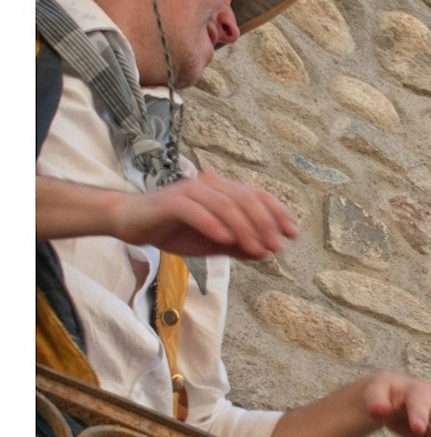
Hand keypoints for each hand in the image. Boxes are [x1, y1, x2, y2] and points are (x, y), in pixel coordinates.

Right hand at [112, 172, 298, 259]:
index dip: (278, 212)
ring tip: (255, 249)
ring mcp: (189, 190)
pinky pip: (195, 210)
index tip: (293, 234)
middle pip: (245, 200)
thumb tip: (266, 252)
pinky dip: (213, 224)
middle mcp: (209, 185)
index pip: (258, 195)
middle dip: (264, 225)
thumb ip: (239, 245)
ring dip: (244, 228)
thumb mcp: (213, 243)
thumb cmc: (175, 230)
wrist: (131, 223)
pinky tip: (225, 240)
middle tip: (275, 247)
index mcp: (223, 190)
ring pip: (224, 205)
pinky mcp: (169, 201)